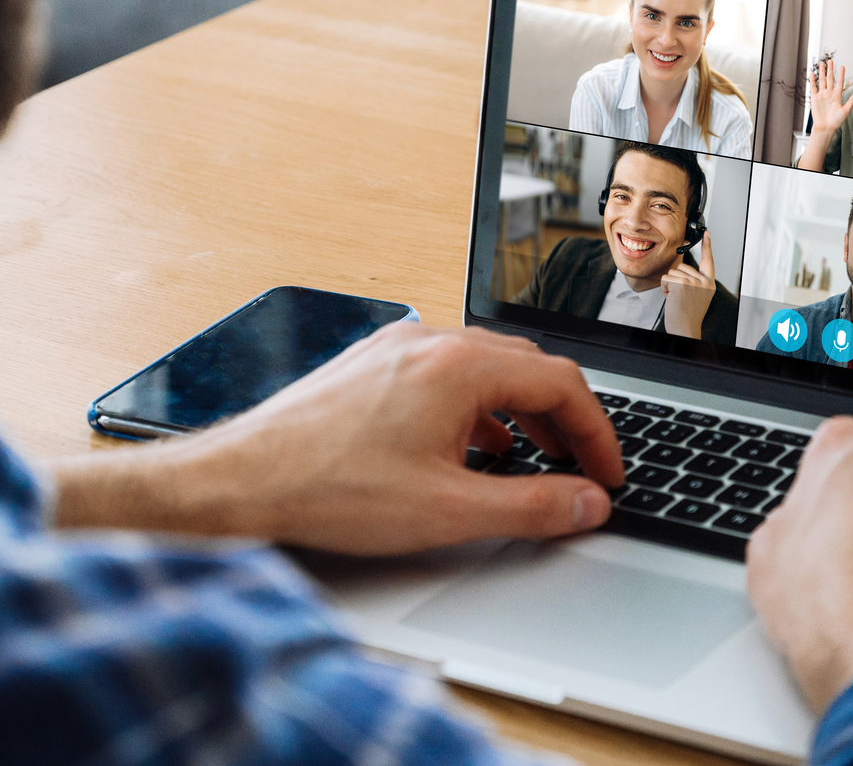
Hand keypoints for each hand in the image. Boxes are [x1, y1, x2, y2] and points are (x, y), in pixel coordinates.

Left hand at [50, 324, 623, 554]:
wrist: (242, 481)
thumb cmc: (330, 490)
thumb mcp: (448, 511)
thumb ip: (531, 506)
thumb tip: (587, 503)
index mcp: (458, 365)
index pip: (561, 381)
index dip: (598, 431)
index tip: (610, 472)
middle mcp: (428, 342)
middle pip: (526, 366)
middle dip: (564, 420)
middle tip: (582, 469)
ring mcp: (395, 349)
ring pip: (483, 368)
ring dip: (520, 412)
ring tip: (534, 462)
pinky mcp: (369, 366)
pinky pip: (443, 373)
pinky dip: (475, 407)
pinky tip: (468, 449)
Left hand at [660, 233, 715, 338]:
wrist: (685, 328)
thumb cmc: (689, 314)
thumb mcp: (699, 295)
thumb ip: (696, 282)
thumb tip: (685, 270)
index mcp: (709, 283)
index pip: (708, 260)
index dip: (707, 246)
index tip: (707, 234)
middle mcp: (703, 281)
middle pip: (682, 267)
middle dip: (676, 280)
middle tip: (681, 296)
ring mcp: (693, 282)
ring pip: (672, 273)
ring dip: (670, 285)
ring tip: (678, 298)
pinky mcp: (681, 284)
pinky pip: (666, 279)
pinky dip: (665, 289)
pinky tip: (672, 298)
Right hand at [807, 58, 852, 134]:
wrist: (825, 127)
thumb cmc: (836, 121)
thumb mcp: (845, 111)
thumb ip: (850, 101)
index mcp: (837, 96)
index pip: (839, 82)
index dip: (841, 74)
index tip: (842, 66)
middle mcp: (829, 94)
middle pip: (830, 79)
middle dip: (830, 70)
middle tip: (830, 61)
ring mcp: (822, 95)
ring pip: (822, 81)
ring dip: (822, 72)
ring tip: (822, 63)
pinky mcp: (814, 98)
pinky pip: (813, 88)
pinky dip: (813, 80)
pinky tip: (813, 73)